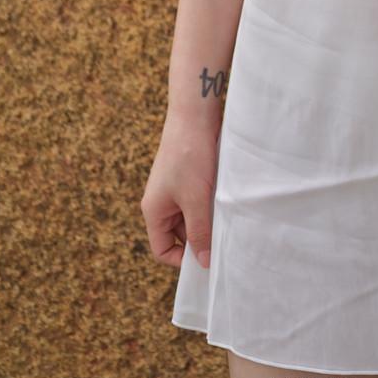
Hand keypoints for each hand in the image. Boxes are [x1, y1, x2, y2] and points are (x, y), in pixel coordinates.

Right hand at [141, 115, 220, 271]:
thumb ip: (199, 232)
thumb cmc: (190, 156)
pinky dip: (209, 203)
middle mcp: (160, 202)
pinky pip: (197, 200)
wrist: (194, 114)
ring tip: (224, 214)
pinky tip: (224, 198)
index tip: (206, 258)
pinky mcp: (187, 176)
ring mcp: (173, 188)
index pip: (162, 249)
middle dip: (199, 237)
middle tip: (222, 237)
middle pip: (178, 234)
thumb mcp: (196, 199)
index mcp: (153, 211)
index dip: (182, 259)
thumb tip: (204, 263)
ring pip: (190, 216)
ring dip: (207, 219)